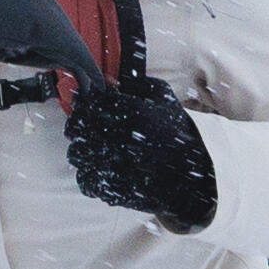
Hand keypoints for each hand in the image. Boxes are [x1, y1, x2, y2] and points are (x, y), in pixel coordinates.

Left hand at [57, 69, 219, 231]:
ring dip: (82, 149)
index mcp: (129, 112)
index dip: (84, 102)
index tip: (87, 104)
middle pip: (76, 127)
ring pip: (76, 154)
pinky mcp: (112, 189)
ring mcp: (113, 165)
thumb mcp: (165, 100)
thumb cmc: (178, 135)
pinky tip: (101, 169)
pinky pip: (85, 179)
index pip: (89, 102)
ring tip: (95, 149)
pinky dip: (88, 174)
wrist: (192, 177)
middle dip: (79, 124)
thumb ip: (139, 85)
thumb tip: (112, 80)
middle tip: (86, 126)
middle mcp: (117, 137)